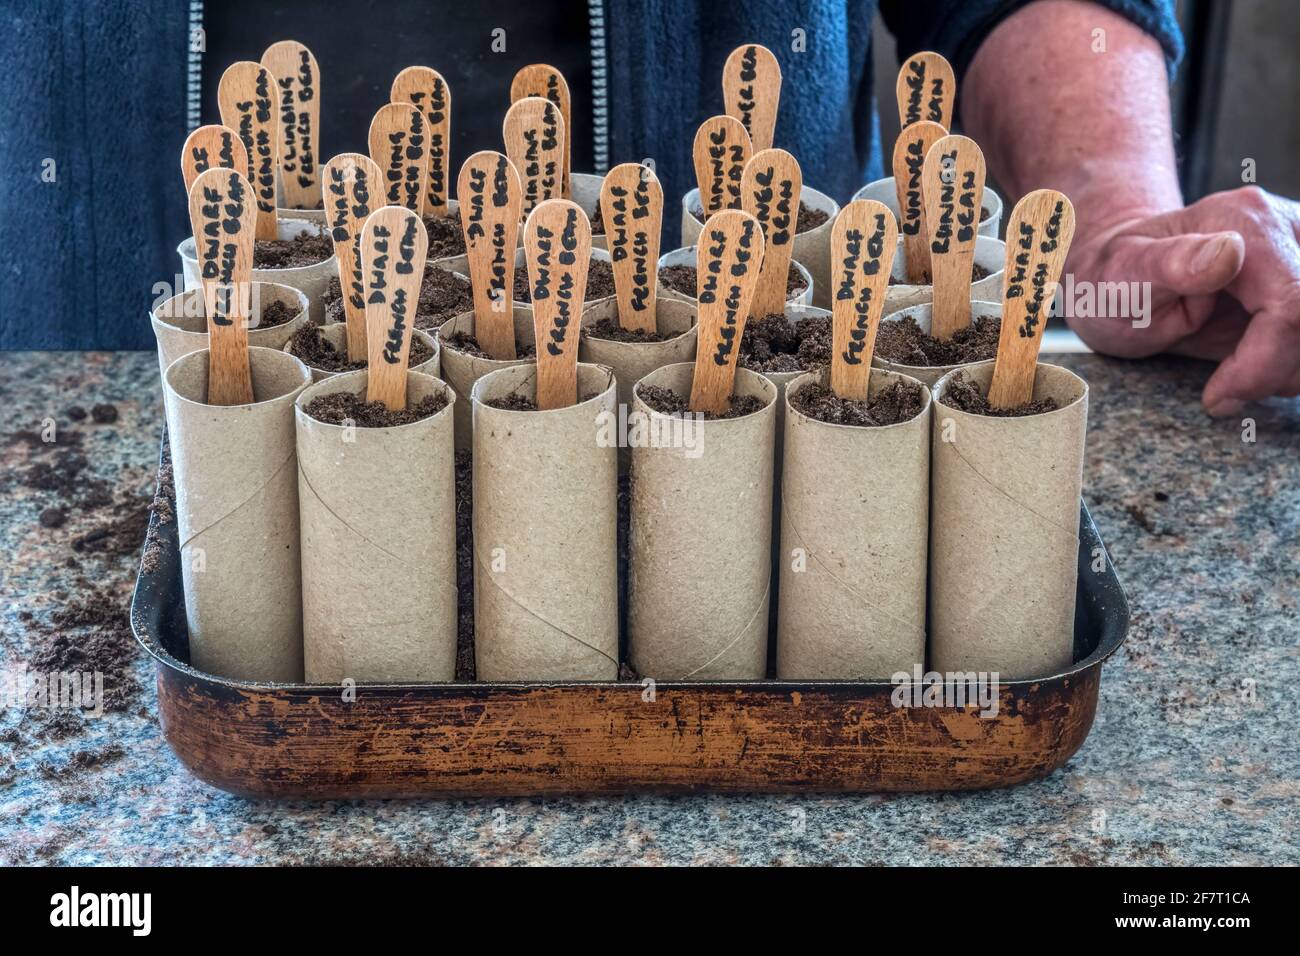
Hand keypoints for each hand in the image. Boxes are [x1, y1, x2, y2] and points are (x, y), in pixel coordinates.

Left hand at [1064, 185, 1299, 415]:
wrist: (1122, 276)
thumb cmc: (1114, 278)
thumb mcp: (1122, 275)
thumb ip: (1170, 262)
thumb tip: (1228, 253)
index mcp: (1244, 223)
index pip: (1292, 304)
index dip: (1264, 362)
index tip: (1218, 396)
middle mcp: (1285, 229)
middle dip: (1278, 369)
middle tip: (1225, 392)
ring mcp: (1299, 255)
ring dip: (1286, 371)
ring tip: (1233, 376)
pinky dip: (1291, 366)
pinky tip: (1252, 366)